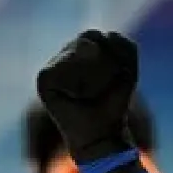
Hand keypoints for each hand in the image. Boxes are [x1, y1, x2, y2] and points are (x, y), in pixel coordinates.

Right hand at [36, 30, 141, 165]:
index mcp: (83, 48)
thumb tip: (91, 45)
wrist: (102, 135)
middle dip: (107, 64)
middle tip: (105, 88)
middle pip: (89, 39)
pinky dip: (79, 82)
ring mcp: (53, 66)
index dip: (116, 55)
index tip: (119, 77)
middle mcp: (65, 53)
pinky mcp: (44, 80)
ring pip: (79, 50)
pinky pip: (64, 68)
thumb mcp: (128, 70)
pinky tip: (78, 97)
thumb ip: (122, 46)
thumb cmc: (115, 103)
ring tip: (92, 93)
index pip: (99, 36)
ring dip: (96, 74)